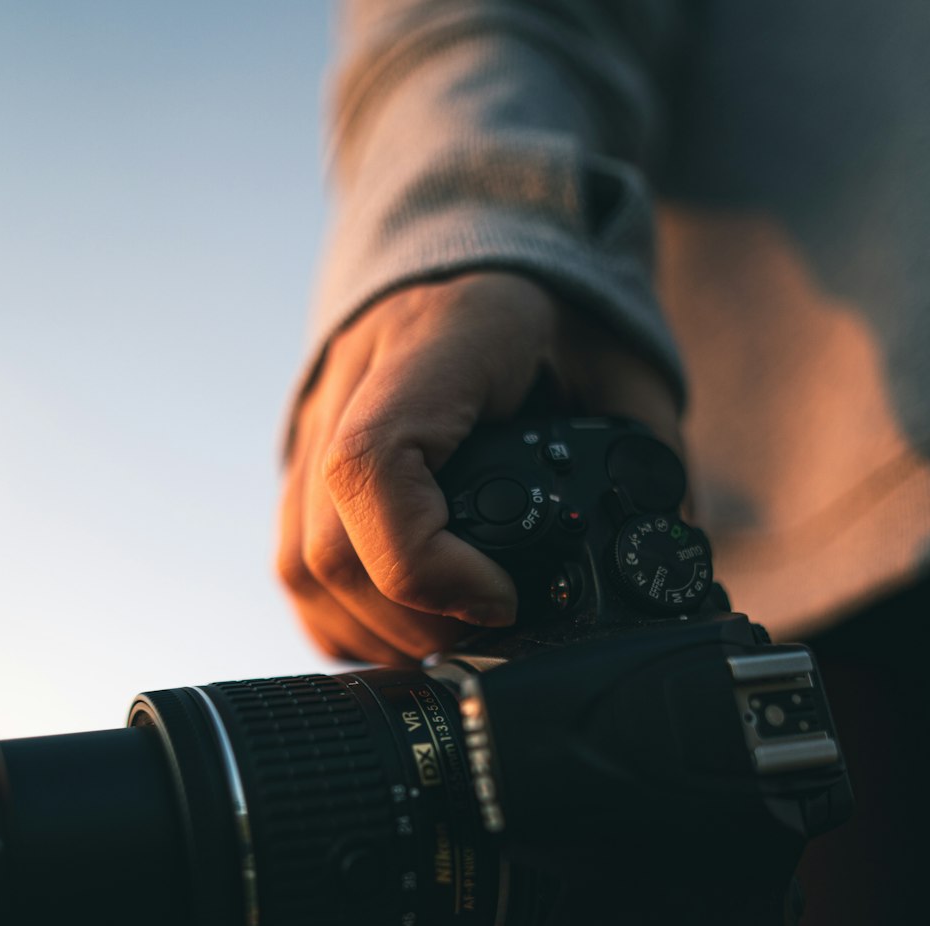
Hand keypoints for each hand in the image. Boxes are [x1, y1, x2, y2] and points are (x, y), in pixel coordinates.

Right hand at [278, 271, 682, 663]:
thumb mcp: (622, 364)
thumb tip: (667, 561)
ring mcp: (312, 432)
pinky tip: (408, 625)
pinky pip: (296, 573)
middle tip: (496, 631)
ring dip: (381, 632)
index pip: (371, 467)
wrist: (479, 251)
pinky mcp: (301, 470)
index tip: (502, 596)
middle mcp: (348, 390)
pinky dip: (349, 621)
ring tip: (456, 637)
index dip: (427, 563)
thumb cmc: (555, 311)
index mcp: (431, 350)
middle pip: (330, 549)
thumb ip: (649, 456)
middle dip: (418, 621)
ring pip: (302, 571)